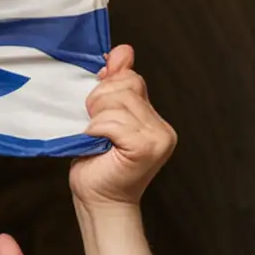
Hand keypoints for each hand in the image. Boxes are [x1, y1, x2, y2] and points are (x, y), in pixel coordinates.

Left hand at [68, 45, 176, 208]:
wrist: (98, 204)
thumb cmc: (96, 168)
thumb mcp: (100, 119)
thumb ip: (113, 86)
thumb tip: (122, 50)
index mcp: (154, 119)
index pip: (131, 78)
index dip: (107, 86)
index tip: (95, 106)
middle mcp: (162, 127)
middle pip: (125, 85)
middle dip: (99, 102)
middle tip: (93, 128)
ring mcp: (159, 137)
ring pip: (118, 101)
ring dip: (96, 118)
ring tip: (94, 137)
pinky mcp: (147, 147)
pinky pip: (113, 121)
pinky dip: (96, 129)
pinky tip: (96, 144)